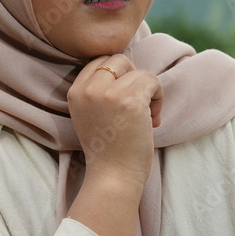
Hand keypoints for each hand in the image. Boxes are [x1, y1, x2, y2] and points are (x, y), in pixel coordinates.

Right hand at [67, 54, 162, 187]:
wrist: (112, 176)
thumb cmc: (108, 149)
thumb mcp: (89, 114)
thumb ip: (97, 91)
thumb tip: (127, 69)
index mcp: (75, 92)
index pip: (99, 61)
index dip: (118, 75)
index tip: (124, 97)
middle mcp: (88, 89)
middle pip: (118, 59)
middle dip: (134, 77)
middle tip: (138, 104)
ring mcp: (108, 94)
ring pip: (139, 71)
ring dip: (150, 91)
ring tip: (149, 116)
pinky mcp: (129, 101)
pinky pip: (152, 81)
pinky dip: (159, 97)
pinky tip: (154, 119)